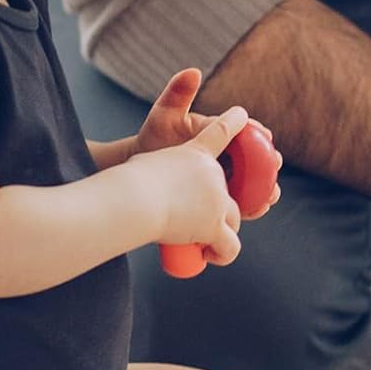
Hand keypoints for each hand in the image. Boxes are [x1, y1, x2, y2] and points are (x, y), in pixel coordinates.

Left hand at [134, 70, 282, 212]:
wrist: (141, 169)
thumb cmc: (153, 138)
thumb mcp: (164, 115)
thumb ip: (178, 94)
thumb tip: (193, 71)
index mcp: (218, 131)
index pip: (244, 129)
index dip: (259, 132)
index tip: (267, 135)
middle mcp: (225, 153)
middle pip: (254, 158)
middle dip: (268, 163)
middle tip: (276, 165)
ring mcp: (222, 175)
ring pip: (250, 182)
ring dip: (265, 188)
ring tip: (270, 195)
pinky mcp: (217, 195)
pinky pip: (237, 200)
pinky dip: (249, 205)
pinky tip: (256, 211)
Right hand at [138, 106, 246, 262]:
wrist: (132, 198)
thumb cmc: (127, 183)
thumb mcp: (142, 166)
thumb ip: (154, 174)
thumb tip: (138, 190)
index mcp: (196, 153)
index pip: (221, 132)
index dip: (235, 121)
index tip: (243, 114)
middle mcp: (213, 173)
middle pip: (229, 191)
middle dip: (219, 207)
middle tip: (198, 219)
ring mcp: (217, 199)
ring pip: (234, 219)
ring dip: (223, 231)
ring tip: (206, 241)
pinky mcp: (215, 225)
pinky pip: (230, 245)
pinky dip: (223, 253)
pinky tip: (210, 255)